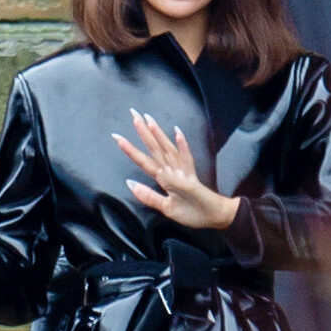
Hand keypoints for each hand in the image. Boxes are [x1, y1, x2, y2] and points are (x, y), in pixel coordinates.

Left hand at [113, 110, 239, 229]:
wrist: (213, 218)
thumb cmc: (192, 212)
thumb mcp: (166, 207)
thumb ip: (148, 196)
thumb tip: (129, 184)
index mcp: (163, 178)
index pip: (144, 161)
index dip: (130, 149)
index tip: (117, 137)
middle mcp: (171, 171)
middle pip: (154, 148)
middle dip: (143, 132)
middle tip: (132, 113)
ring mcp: (182, 173)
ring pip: (168, 150)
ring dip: (159, 135)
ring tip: (149, 120)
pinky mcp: (192, 179)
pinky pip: (186, 161)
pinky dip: (182, 147)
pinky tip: (177, 133)